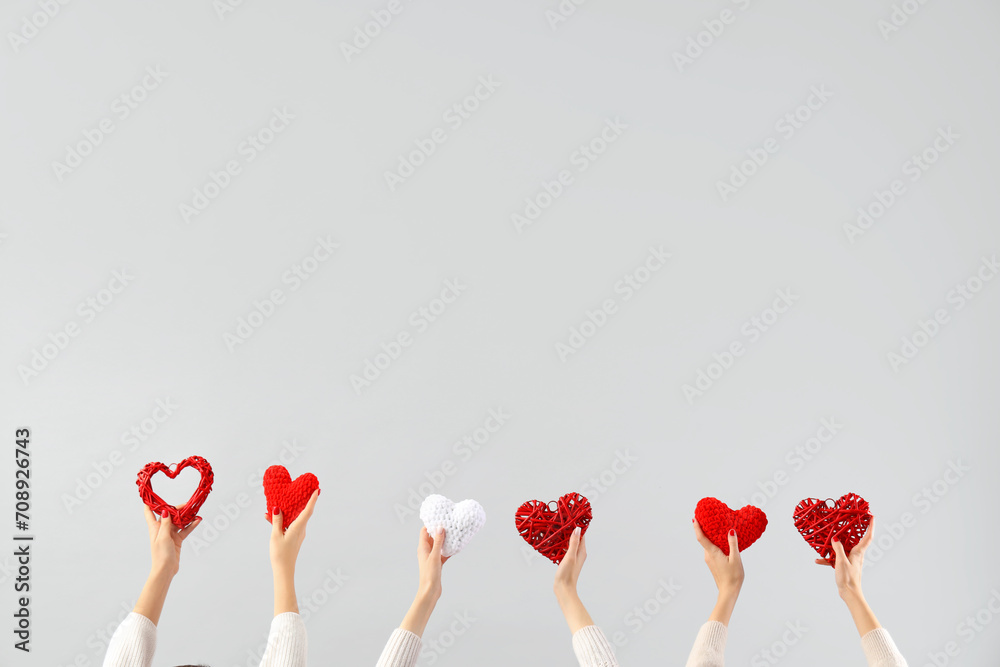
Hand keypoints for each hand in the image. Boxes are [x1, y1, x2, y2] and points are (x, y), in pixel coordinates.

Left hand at [143, 504, 200, 577]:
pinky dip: (191, 525)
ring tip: (194, 510)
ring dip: (186, 516)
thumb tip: (165, 511)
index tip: (151, 495)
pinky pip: (185, 530)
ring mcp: (170, 534)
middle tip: (187, 504)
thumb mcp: (162, 537)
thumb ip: (165, 524)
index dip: (149, 504)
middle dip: (177, 509)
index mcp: (154, 528)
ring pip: (178, 521)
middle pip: (169, 515)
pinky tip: (197, 520)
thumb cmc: (160, 555)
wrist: (166, 569)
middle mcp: (162, 529)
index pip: (149, 513)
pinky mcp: (177, 539)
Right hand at [270, 490, 318, 573]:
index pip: (308, 510)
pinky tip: (271, 518)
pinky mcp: (294, 537)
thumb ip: (277, 521)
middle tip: (302, 490)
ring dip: (288, 511)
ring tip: (278, 504)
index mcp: (298, 527)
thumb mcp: (276, 535)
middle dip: (302, 501)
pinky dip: (283, 520)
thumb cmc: (280, 554)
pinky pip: (290, 524)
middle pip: (302, 512)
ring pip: (294, 518)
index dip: (313, 500)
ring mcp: (298, 534)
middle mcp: (301, 529)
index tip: (317, 490)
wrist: (284, 570)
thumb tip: (277, 508)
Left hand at [400, 526, 449, 636]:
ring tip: (454, 533)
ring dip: (445, 540)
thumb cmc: (429, 574)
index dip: (430, 524)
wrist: (430, 591)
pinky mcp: (438, 563)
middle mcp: (426, 551)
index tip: (439, 518)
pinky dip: (449, 549)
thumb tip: (440, 528)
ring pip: (439, 545)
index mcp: (422, 548)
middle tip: (449, 523)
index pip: (424, 531)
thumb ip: (437, 542)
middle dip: (440, 530)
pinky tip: (456, 547)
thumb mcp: (435, 556)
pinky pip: (443, 553)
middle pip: (432, 536)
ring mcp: (432, 557)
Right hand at [553, 527, 594, 632]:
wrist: (563, 589)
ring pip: (569, 543)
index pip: (581, 535)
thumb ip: (573, 543)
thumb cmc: (567, 574)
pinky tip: (553, 542)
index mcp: (581, 551)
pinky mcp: (566, 562)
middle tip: (562, 521)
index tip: (572, 517)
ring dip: (564, 537)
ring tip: (557, 529)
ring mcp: (572, 558)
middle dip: (569, 530)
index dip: (577, 526)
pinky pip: (563, 549)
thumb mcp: (570, 556)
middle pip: (575, 538)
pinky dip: (560, 544)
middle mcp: (578, 554)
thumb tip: (577, 529)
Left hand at [693, 519, 743, 625]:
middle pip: (704, 540)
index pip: (701, 537)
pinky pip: (711, 550)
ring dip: (711, 537)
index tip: (694, 518)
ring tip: (717, 528)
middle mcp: (708, 556)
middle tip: (707, 519)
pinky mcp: (713, 564)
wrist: (728, 591)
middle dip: (705, 529)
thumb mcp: (736, 558)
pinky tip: (722, 542)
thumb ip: (733, 544)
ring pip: (708, 545)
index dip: (697, 527)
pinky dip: (714, 544)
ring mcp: (709, 560)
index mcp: (712, 553)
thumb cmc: (733, 576)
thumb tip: (730, 530)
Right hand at [816, 518, 879, 635]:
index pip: (868, 537)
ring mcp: (851, 560)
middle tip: (853, 520)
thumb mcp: (841, 562)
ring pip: (845, 548)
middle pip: (858, 539)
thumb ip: (838, 549)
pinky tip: (819, 560)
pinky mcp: (845, 566)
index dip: (871, 526)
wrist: (850, 594)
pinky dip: (829, 558)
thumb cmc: (848, 578)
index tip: (872, 516)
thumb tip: (835, 538)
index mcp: (858, 553)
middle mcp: (856, 555)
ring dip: (839, 542)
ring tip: (831, 536)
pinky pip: (836, 558)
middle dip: (856, 530)